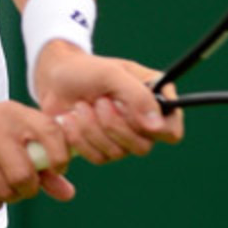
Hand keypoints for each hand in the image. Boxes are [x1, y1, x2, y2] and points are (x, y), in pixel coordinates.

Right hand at [0, 100, 75, 209]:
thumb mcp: (13, 137)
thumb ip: (43, 164)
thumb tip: (68, 193)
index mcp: (13, 112)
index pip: (51, 132)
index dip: (60, 157)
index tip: (56, 169)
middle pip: (24, 175)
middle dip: (28, 189)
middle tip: (22, 186)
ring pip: (4, 189)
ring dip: (8, 196)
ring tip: (1, 185)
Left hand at [32, 41, 184, 164]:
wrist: (55, 78)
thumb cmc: (87, 70)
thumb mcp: (111, 74)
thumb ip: (137, 96)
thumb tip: (156, 126)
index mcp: (154, 99)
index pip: (172, 130)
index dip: (157, 130)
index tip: (133, 115)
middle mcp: (143, 123)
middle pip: (143, 146)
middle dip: (114, 124)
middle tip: (99, 101)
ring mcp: (122, 139)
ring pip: (117, 153)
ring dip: (93, 128)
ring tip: (81, 106)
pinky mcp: (101, 149)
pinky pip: (98, 158)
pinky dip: (80, 138)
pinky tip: (70, 119)